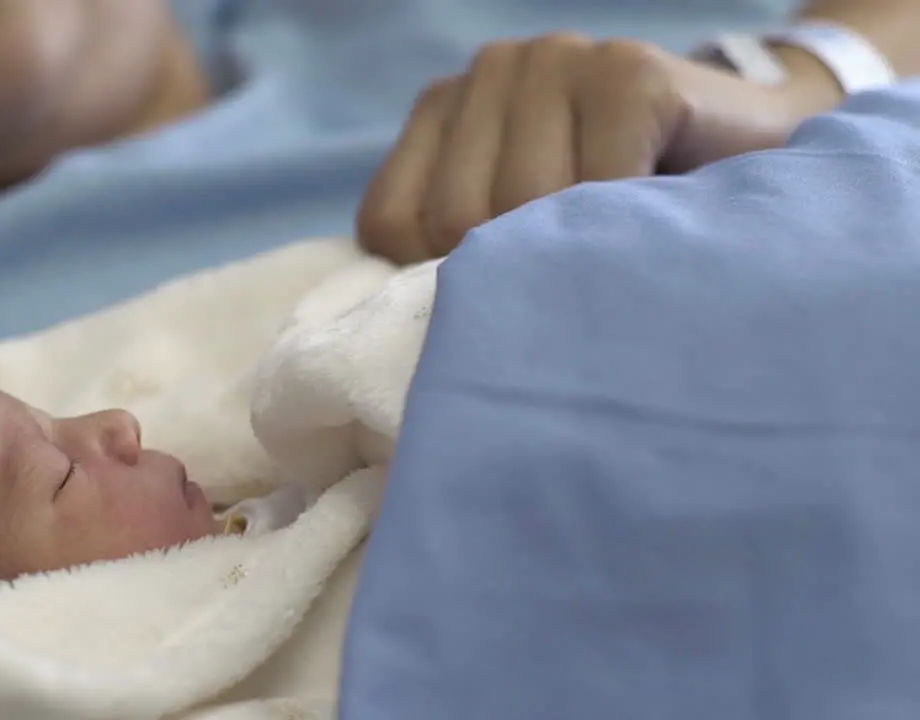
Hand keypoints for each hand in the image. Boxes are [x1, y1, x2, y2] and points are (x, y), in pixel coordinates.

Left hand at [357, 33, 817, 263]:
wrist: (757, 157)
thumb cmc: (625, 222)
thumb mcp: (520, 239)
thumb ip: (459, 256)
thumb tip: (405, 327)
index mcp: (443, 111)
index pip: (390, 224)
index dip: (443, 281)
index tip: (511, 293)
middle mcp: (490, 69)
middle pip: (456, 220)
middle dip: (520, 272)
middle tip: (579, 276)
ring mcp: (555, 59)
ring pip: (523, 204)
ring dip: (580, 253)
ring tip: (619, 247)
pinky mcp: (626, 71)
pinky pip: (596, 186)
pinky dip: (629, 230)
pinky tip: (657, 218)